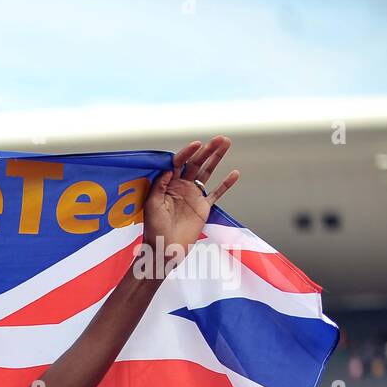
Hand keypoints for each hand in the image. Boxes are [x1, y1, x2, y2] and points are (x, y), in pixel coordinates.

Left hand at [142, 136, 239, 268]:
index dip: (187, 153)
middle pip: (195, 164)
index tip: (197, 144)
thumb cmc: (154, 228)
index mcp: (167, 184)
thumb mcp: (152, 205)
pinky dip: (226, 184)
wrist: (164, 248)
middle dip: (207, 150)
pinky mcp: (203, 207)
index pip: (178, 163)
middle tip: (219, 138)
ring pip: (207, 173)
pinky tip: (234, 173)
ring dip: (216, 158)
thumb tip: (168, 169)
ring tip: (226, 143)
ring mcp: (193, 195)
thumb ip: (159, 186)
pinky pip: (217, 193)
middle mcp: (181, 186)